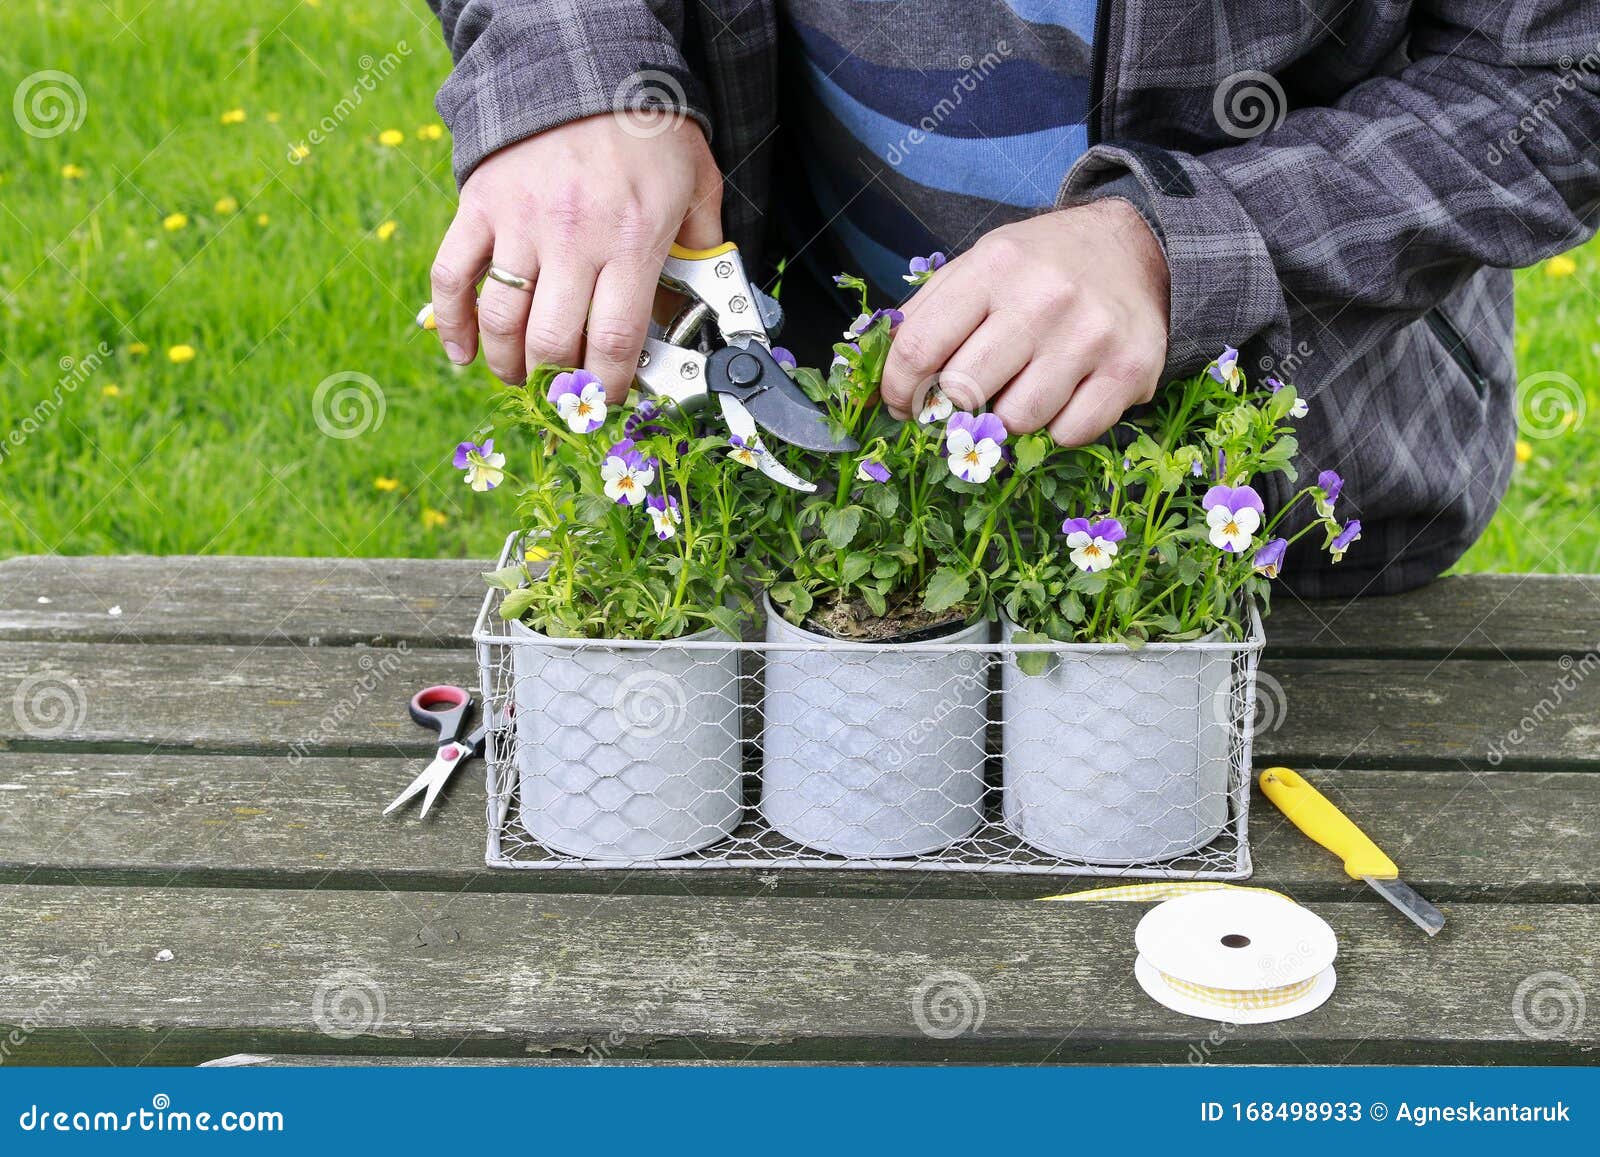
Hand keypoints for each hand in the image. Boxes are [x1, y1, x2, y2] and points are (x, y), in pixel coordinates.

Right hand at [429, 112, 723, 397]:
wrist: (587, 61)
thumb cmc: (648, 128)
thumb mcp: (697, 186)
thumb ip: (702, 248)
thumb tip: (704, 304)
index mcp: (631, 239)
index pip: (614, 341)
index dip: (609, 386)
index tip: (609, 399)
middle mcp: (573, 237)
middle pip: (553, 342)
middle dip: (558, 383)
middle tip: (565, 392)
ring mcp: (520, 223)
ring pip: (502, 320)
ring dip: (509, 365)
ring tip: (522, 377)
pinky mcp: (480, 205)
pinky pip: (452, 276)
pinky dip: (452, 324)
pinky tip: (462, 352)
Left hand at [880, 200, 1169, 444]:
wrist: (1135, 249)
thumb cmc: (1039, 267)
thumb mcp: (978, 267)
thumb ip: (923, 318)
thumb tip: (872, 389)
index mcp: (994, 266)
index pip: (919, 347)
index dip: (897, 388)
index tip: (900, 402)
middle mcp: (1044, 298)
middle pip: (965, 390)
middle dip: (955, 404)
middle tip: (966, 397)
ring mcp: (1091, 336)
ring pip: (1018, 420)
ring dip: (1011, 416)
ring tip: (1025, 384)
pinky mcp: (1131, 370)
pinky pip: (1070, 434)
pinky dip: (1059, 426)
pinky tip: (1065, 394)